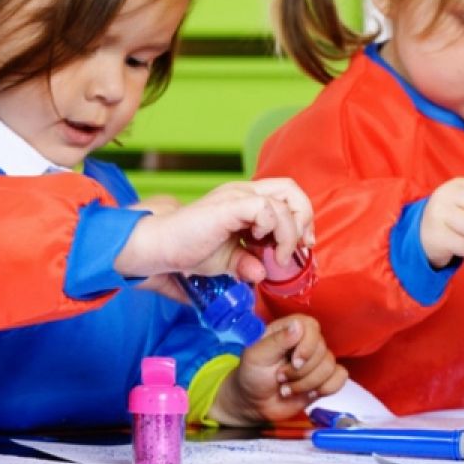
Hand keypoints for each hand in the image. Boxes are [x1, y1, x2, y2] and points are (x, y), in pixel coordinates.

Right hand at [122, 178, 313, 283]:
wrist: (160, 247)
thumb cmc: (187, 250)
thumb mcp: (226, 260)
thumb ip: (246, 263)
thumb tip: (261, 273)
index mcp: (243, 201)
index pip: (285, 196)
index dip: (300, 220)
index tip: (299, 248)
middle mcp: (242, 192)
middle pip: (291, 189)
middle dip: (304, 219)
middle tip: (299, 247)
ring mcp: (236, 196)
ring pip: (284, 199)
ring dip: (291, 232)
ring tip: (279, 256)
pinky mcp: (229, 205)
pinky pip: (266, 208)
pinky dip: (274, 229)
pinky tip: (262, 248)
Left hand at [209, 315, 346, 425]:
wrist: (255, 404)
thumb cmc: (251, 375)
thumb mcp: (256, 356)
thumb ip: (277, 340)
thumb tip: (298, 325)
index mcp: (287, 330)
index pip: (311, 326)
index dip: (307, 345)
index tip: (294, 362)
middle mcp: (305, 342)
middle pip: (322, 349)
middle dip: (301, 371)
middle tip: (280, 378)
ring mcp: (316, 360)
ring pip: (330, 366)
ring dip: (307, 384)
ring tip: (287, 388)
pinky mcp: (325, 378)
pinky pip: (340, 377)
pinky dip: (325, 388)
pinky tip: (309, 394)